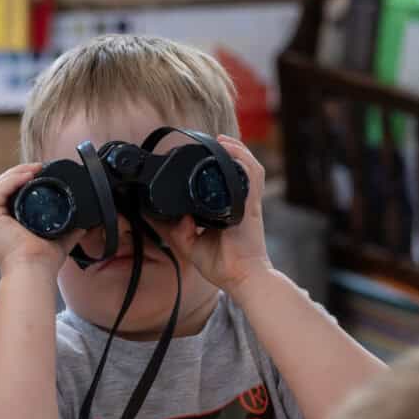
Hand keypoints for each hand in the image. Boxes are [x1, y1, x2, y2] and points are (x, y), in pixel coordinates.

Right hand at [0, 164, 83, 276]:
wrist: (35, 271)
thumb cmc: (42, 263)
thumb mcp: (57, 241)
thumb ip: (69, 232)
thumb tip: (85, 223)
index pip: (6, 197)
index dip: (21, 182)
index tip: (41, 174)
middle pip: (0, 188)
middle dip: (19, 174)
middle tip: (40, 167)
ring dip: (17, 173)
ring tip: (36, 168)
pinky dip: (12, 180)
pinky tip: (28, 175)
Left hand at [164, 135, 271, 292]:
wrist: (243, 278)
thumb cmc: (225, 266)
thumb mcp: (192, 246)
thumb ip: (178, 231)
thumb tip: (167, 215)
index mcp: (229, 212)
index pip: (224, 184)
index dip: (216, 169)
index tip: (200, 158)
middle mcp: (240, 204)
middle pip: (238, 170)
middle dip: (227, 153)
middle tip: (211, 142)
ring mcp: (247, 203)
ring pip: (247, 167)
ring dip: (236, 151)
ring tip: (221, 140)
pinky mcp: (251, 206)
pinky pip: (251, 176)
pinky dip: (243, 159)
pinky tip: (230, 149)